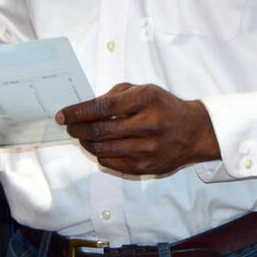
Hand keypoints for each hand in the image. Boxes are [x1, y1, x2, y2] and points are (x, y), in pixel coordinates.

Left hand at [56, 83, 219, 175]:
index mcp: (146, 100)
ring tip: (82, 137)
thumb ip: (114, 95)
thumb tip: (84, 109)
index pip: (102, 107)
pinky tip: (99, 147)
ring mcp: (147, 148)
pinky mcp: (146, 167)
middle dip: (77, 129)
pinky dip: (99, 154)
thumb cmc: (163, 107)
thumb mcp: (143, 90)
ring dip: (85, 143)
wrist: (193, 131)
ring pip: (102, 149)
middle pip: (99, 130)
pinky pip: (111, 162)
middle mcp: (148, 124)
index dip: (77, 112)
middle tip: (70, 127)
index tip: (62, 115)